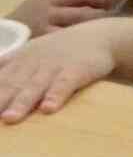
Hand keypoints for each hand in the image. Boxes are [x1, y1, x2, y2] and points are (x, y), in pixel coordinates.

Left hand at [0, 21, 116, 122]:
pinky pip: (65, 85)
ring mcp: (54, 67)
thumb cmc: (61, 49)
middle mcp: (33, 63)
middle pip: (12, 85)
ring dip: (22, 103)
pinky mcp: (77, 71)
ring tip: (10, 119)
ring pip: (35, 87)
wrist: (98, 36)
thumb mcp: (30, 52)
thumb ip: (7, 64)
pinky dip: (56, 96)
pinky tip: (49, 109)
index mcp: (19, 60)